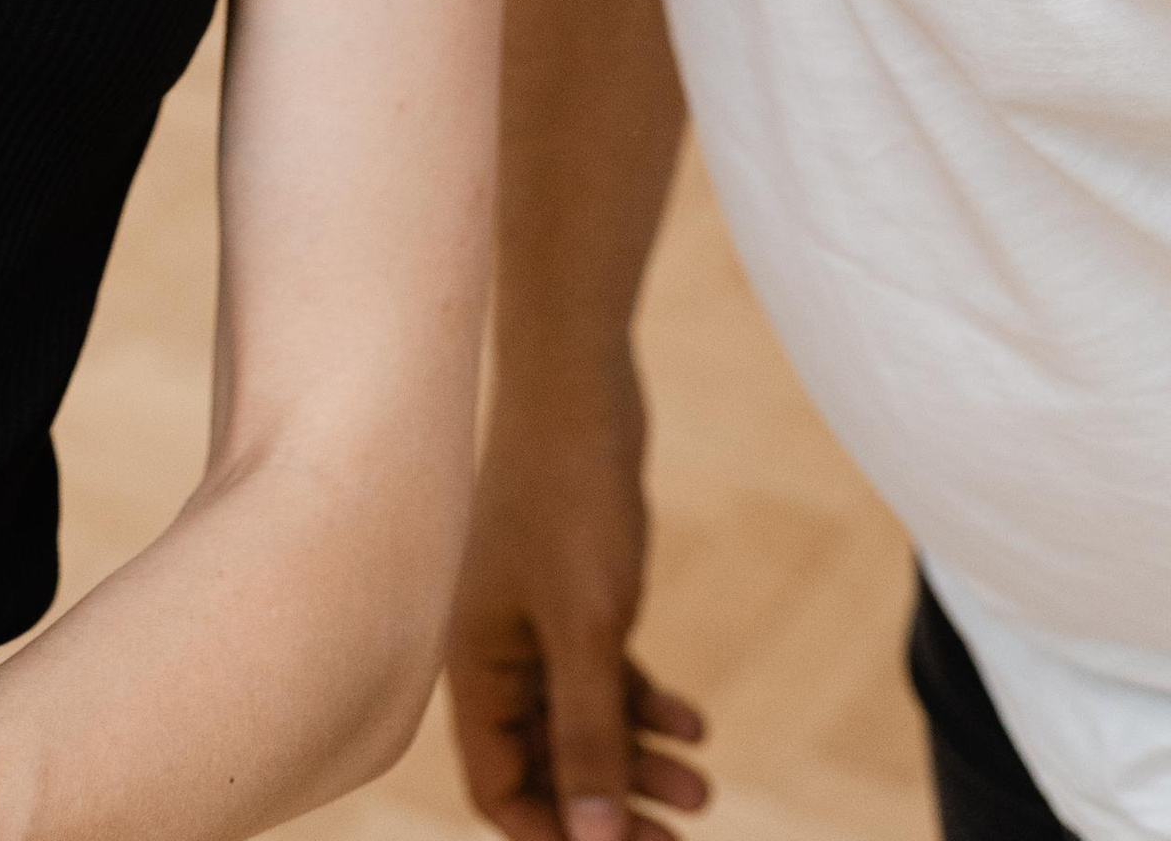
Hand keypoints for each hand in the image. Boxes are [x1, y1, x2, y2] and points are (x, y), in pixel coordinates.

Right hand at [448, 370, 707, 840]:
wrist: (578, 382)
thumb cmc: (567, 495)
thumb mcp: (587, 627)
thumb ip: (589, 735)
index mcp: (470, 664)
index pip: (501, 787)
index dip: (557, 833)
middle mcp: (492, 650)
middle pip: (547, 764)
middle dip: (611, 808)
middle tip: (683, 836)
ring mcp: (529, 620)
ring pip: (581, 722)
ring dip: (640, 760)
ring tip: (706, 787)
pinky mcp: (568, 593)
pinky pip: (602, 676)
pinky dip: (645, 704)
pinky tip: (694, 720)